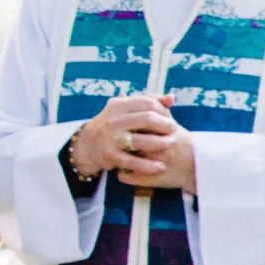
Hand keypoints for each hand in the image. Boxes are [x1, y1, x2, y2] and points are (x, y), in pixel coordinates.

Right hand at [67, 94, 188, 190]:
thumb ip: (150, 101)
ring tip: (171, 144)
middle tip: (175, 132)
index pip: (148, 103)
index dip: (164, 111)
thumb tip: (172, 98)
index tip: (171, 119)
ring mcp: (112, 138)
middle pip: (147, 119)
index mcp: (119, 105)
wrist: (89, 143)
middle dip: (165, 126)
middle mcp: (114, 120)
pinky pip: (134, 162)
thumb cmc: (116, 123)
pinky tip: (160, 167)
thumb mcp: (127, 109)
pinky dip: (149, 166)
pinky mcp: (111, 155)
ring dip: (161, 143)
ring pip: (143, 141)